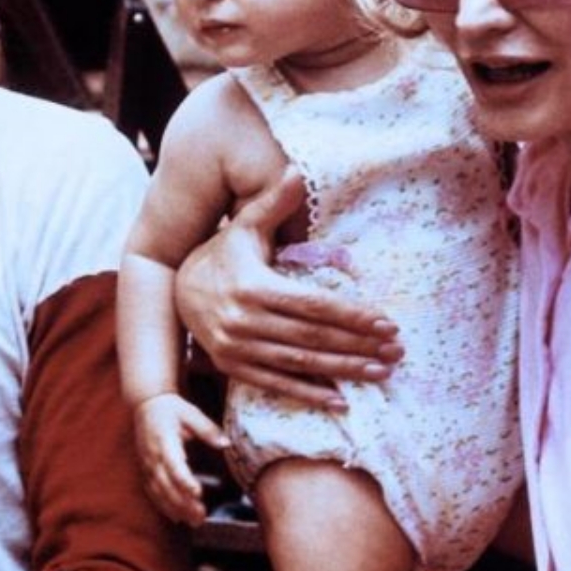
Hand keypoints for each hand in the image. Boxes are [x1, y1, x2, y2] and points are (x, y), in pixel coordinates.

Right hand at [134, 394, 228, 525]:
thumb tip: (226, 443)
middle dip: (183, 503)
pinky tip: (177, 518)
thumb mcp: (191, 413)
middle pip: (167, 485)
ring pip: (159, 492)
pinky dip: (163, 506)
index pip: (174, 465)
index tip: (198, 493)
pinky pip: (152, 492)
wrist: (146, 403)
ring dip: (176, 509)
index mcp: (165, 441)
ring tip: (194, 522)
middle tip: (201, 517)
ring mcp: (147, 464)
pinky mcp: (146, 469)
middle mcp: (153, 456)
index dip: (184, 481)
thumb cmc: (171, 408)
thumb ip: (208, 429)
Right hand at [174, 170, 402, 407]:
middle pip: (313, 338)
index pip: (314, 305)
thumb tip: (296, 170)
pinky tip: (340, 400)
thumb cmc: (224, 255)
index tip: (387, 323)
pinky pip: (275, 384)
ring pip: (300, 364)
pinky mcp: (232, 368)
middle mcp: (244, 321)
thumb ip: (274, 203)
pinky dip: (308, 394)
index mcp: (253, 286)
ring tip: (379, 373)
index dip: (353, 315)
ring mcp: (237, 349)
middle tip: (395, 352)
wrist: (175, 290)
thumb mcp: (246, 227)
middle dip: (358, 345)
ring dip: (343, 370)